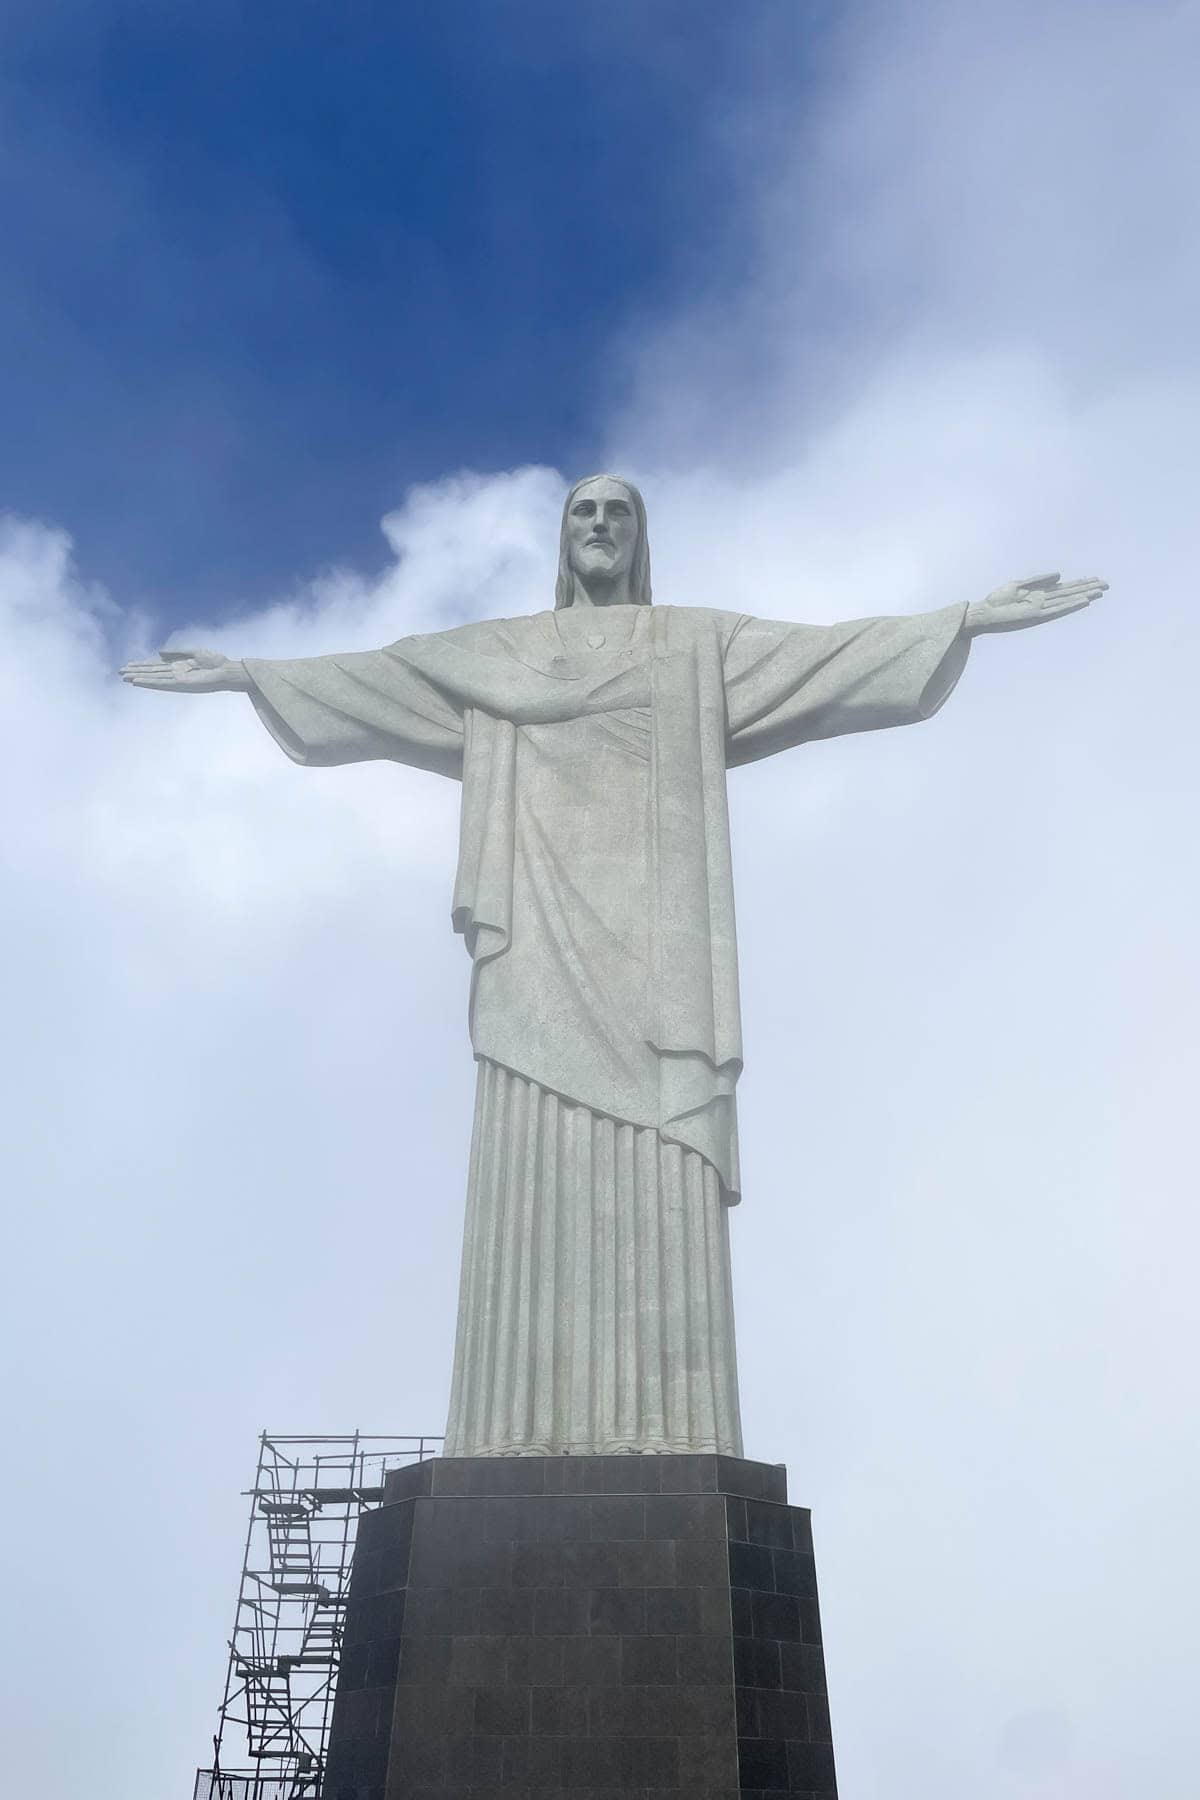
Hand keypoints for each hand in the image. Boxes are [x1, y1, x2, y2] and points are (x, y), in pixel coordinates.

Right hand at [119, 646, 249, 692]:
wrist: (226, 670)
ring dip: (139, 678)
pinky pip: (161, 684)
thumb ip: (176, 652)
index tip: (128, 664)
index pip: (155, 665)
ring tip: (124, 677)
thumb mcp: (193, 652)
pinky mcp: (180, 685)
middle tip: (119, 672)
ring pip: (153, 678)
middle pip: (151, 672)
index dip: (141, 665)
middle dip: (136, 672)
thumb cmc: (214, 661)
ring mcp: (176, 680)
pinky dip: (149, 683)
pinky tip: (138, 682)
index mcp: (177, 665)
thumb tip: (159, 653)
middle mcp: (174, 673)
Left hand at [965, 572, 1107, 635]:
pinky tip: (1083, 601)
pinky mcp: (1036, 616)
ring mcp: (1042, 609)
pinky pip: (1057, 610)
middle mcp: (1044, 601)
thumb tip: (1060, 575)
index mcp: (1040, 593)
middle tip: (1106, 585)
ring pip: (1067, 601)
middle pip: (1070, 593)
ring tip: (1099, 592)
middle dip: (1088, 589)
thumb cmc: (998, 600)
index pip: (1065, 588)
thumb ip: (1039, 580)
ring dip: (1083, 596)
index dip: (1081, 583)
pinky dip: (1070, 605)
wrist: (984, 613)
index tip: (1096, 579)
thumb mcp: (1018, 584)